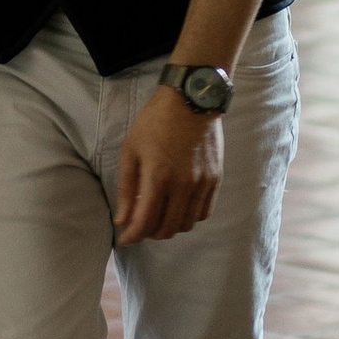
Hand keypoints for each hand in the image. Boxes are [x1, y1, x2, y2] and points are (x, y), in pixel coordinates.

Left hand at [113, 85, 223, 246]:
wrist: (191, 99)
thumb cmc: (154, 122)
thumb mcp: (131, 150)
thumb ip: (126, 188)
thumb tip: (122, 220)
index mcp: (158, 177)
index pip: (145, 222)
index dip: (132, 236)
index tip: (125, 239)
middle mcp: (182, 185)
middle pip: (167, 228)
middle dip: (149, 233)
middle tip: (140, 226)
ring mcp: (202, 184)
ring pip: (186, 224)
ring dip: (170, 227)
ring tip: (159, 217)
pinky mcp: (215, 179)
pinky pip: (203, 212)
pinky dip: (189, 217)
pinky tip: (178, 208)